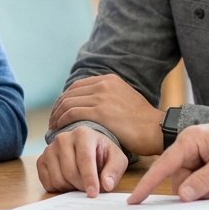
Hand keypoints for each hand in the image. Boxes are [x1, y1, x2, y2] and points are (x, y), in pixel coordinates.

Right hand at [36, 126, 128, 196]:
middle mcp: (63, 138)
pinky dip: (58, 188)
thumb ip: (114, 171)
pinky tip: (68, 182)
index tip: (93, 193)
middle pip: (70, 171)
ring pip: (58, 178)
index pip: (85, 159)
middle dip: (81, 185)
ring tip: (80, 183)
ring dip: (70, 188)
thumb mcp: (116, 159)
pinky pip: (47, 182)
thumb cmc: (102, 153)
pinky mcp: (41, 160)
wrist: (86, 148)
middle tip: (89, 189)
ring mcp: (49, 149)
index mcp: (83, 134)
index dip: (89, 178)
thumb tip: (106, 185)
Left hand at [48, 75, 164, 155]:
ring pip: (68, 103)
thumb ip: (108, 98)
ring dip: (57, 115)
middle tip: (53, 120)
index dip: (65, 98)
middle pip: (70, 93)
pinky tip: (59, 129)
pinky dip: (62, 121)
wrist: (156, 128)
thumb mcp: (125, 98)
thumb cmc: (142, 121)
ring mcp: (101, 97)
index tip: (60, 110)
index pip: (78, 86)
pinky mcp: (100, 112)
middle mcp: (104, 84)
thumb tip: (92, 105)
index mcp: (109, 79)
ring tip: (54, 127)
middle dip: (58, 107)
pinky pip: (72, 113)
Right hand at [127, 115, 208, 204]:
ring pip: (193, 186)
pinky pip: (203, 185)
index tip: (135, 200)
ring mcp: (197, 157)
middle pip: (182, 182)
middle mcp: (189, 148)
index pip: (163, 165)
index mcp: (189, 141)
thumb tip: (182, 197)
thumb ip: (204, 180)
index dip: (148, 183)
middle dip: (203, 188)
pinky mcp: (204, 164)